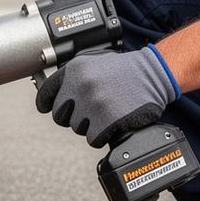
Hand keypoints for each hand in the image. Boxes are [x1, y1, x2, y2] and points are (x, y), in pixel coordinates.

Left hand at [34, 47, 178, 147]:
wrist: (154, 74)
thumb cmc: (126, 70)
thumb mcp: (94, 62)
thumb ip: (73, 77)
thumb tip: (53, 96)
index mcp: (74, 69)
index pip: (46, 93)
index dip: (45, 103)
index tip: (46, 108)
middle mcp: (80, 85)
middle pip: (59, 115)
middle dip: (73, 116)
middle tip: (90, 111)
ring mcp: (93, 103)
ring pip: (76, 128)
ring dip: (90, 125)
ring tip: (106, 113)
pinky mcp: (105, 120)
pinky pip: (92, 138)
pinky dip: (101, 136)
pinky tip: (111, 124)